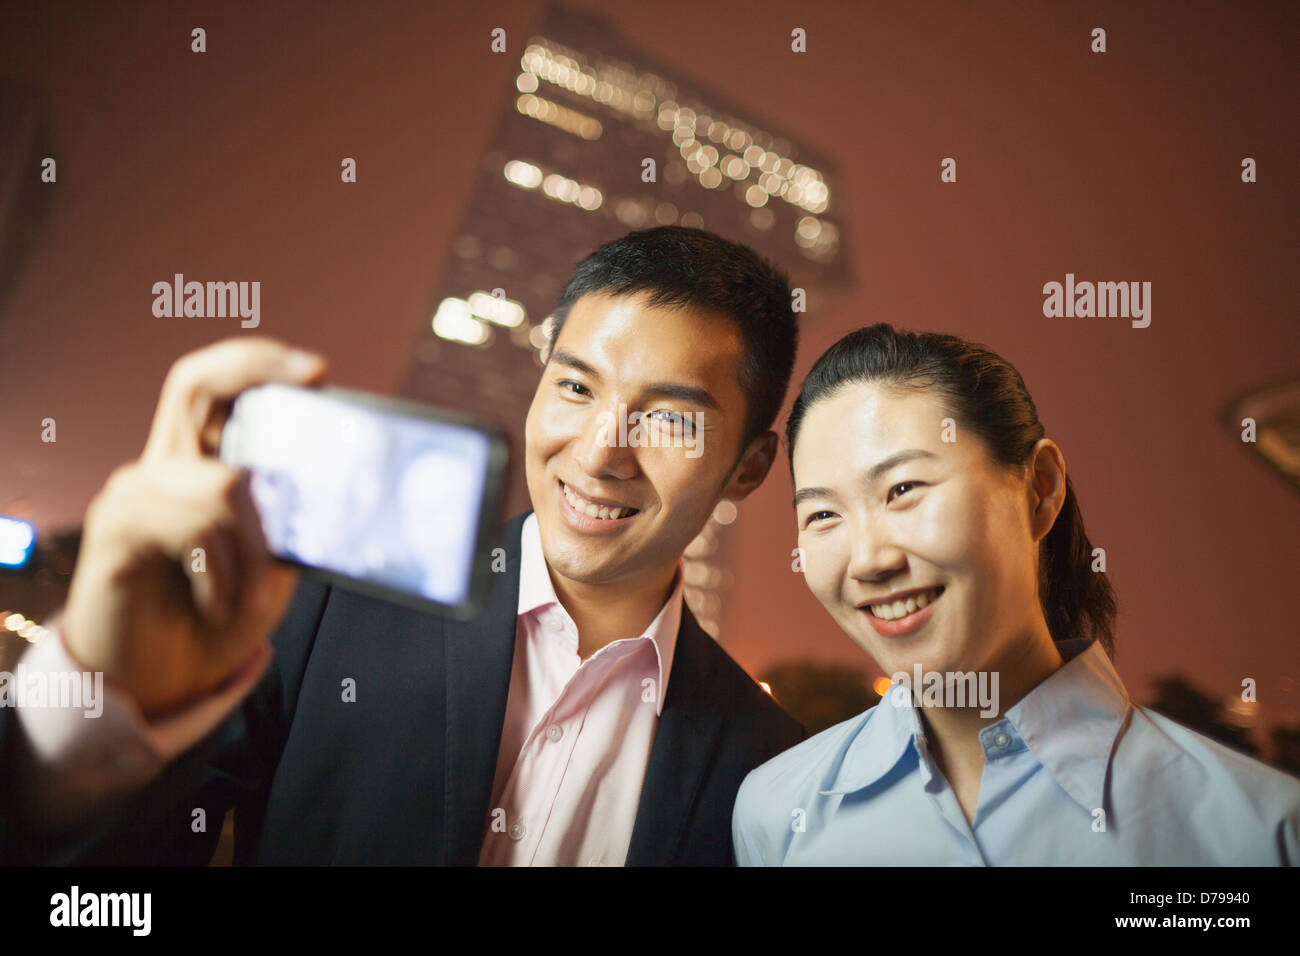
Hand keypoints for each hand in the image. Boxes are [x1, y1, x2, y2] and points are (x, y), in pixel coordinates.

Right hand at [62, 337, 327, 717]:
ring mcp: (134, 491)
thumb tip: (350, 489)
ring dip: (257, 548)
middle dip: (256, 368)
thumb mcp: (272, 567)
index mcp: (199, 466)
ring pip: (224, 482)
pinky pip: (194, 528)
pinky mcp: (115, 527)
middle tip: (316, 377)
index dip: (257, 362)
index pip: (214, 386)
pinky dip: (222, 572)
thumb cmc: (216, 621)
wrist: (160, 685)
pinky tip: (219, 604)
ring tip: (254, 597)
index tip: (317, 369)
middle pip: (194, 383)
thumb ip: (292, 523)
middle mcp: (162, 466)